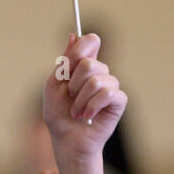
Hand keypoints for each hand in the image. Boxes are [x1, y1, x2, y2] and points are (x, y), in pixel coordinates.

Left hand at [43, 33, 125, 161]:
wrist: (66, 139)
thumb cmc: (58, 113)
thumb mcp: (54, 84)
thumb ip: (65, 61)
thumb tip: (73, 35)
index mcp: (82, 65)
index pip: (91, 41)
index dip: (81, 48)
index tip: (69, 65)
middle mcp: (99, 72)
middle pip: (90, 63)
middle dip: (74, 84)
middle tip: (70, 97)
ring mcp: (110, 85)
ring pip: (97, 80)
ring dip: (81, 100)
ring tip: (77, 112)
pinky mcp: (118, 101)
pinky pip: (108, 94)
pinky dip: (92, 107)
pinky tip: (88, 117)